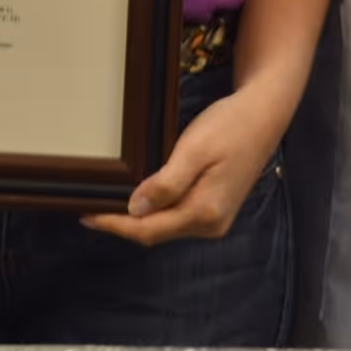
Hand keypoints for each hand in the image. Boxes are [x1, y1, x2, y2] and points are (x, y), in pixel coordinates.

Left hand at [80, 90, 283, 247]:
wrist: (263, 116)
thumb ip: (166, 184)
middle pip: (155, 233)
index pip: (148, 230)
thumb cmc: (230, 127)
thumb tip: (135, 209)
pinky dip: (155, 212)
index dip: (115, 225)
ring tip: (107, 205)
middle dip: (122, 224)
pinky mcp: (214, 209)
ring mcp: (214, 220)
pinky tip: (139, 200)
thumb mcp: (194, 150)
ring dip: (137, 220)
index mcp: (205, 212)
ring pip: (165, 228)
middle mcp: (210, 225)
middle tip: (90, 209)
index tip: (87, 215)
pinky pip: (177, 218)